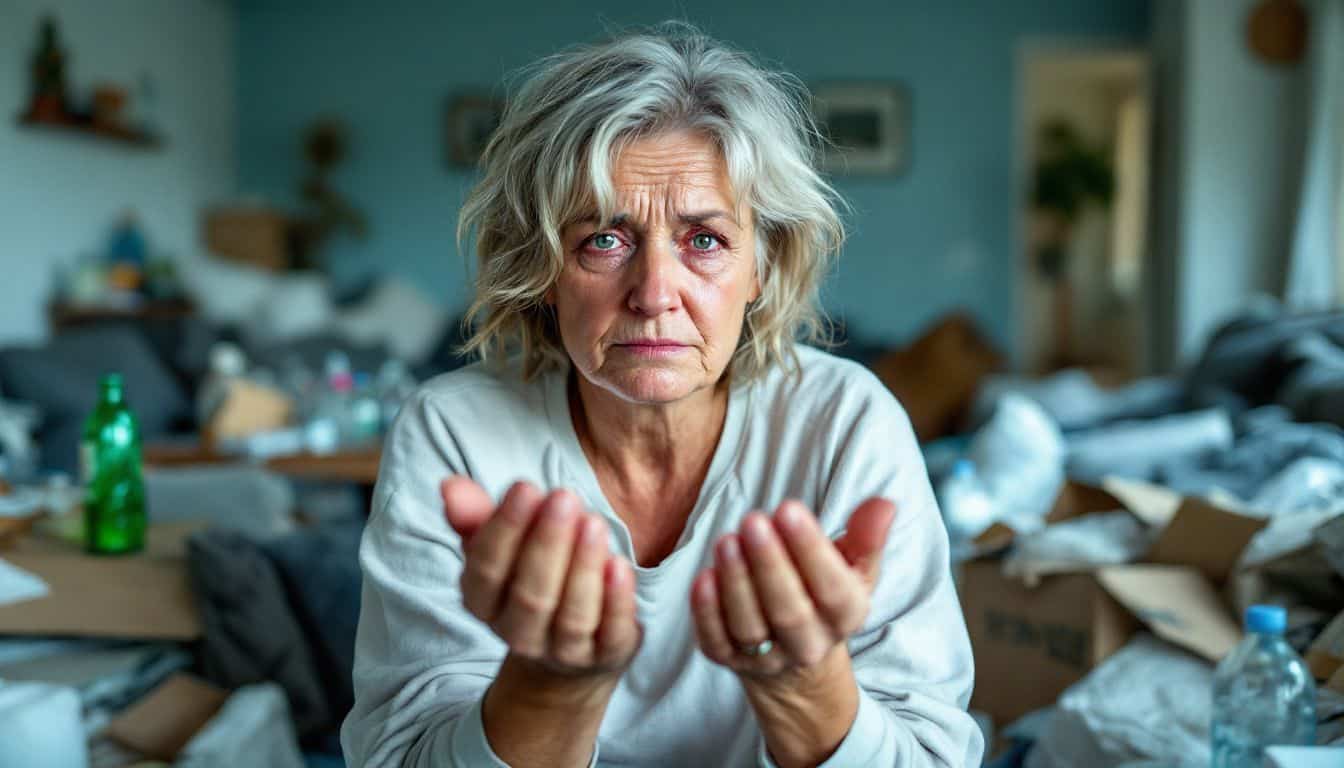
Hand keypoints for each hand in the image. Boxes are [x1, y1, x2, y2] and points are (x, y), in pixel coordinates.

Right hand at [442, 476, 641, 676]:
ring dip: (584, 568)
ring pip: (572, 617)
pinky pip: (611, 633)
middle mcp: (519, 633)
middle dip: (548, 544)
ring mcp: (563, 651)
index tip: (526, 488)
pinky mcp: (605, 655)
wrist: (568, 644)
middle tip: (564, 497)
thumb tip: (450, 485)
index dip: (505, 530)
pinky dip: (617, 600)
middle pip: (531, 596)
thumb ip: (476, 516)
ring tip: (594, 522)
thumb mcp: (501, 547)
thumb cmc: (528, 578)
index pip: (486, 572)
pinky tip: (620, 565)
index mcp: (484, 604)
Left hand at [690, 498, 895, 677]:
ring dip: (736, 584)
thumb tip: (884, 504)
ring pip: (750, 628)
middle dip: (770, 565)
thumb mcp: (853, 567)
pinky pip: (716, 642)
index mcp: (846, 618)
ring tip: (726, 540)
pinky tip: (702, 578)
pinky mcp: (729, 661)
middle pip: (790, 612)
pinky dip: (706, 613)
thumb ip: (866, 537)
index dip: (810, 550)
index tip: (788, 508)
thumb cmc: (823, 594)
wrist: (795, 658)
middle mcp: (808, 645)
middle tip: (753, 520)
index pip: (832, 589)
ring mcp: (767, 658)